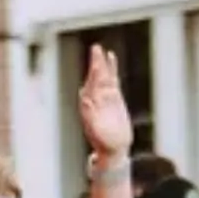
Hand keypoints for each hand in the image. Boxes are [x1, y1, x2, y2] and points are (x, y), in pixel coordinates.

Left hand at [75, 44, 133, 162]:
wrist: (114, 148)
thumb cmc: (104, 143)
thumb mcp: (96, 131)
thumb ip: (89, 115)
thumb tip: (84, 99)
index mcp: (89, 106)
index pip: (91, 86)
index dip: (92, 75)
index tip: (94, 65)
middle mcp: (95, 99)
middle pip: (95, 77)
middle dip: (95, 63)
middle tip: (95, 48)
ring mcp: (104, 97)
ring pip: (103, 76)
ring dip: (101, 63)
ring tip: (100, 49)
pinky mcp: (114, 97)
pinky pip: (112, 79)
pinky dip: (111, 68)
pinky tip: (111, 57)